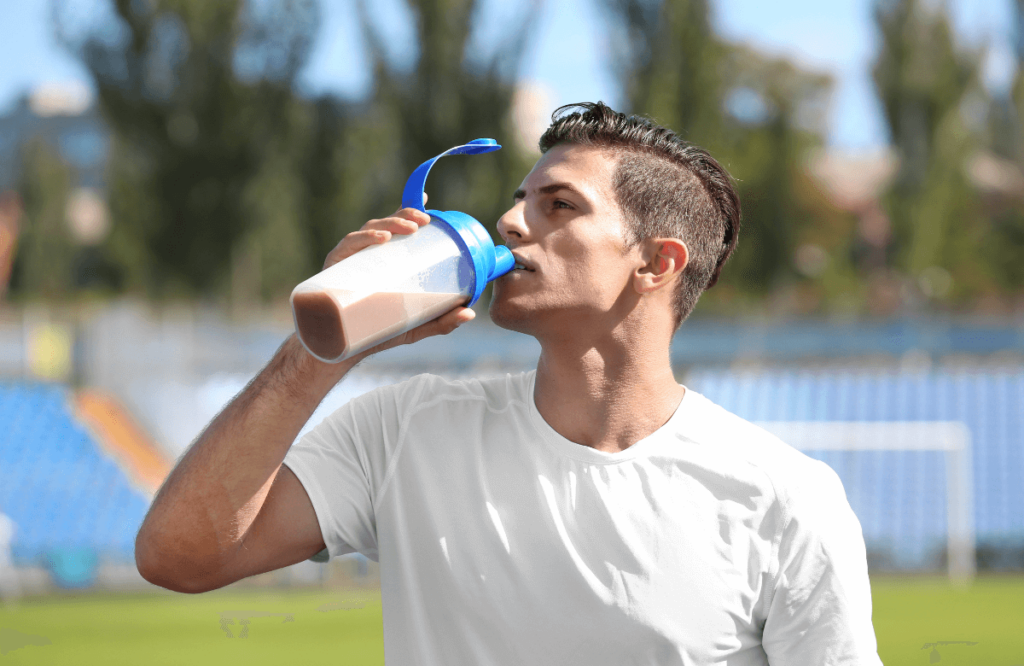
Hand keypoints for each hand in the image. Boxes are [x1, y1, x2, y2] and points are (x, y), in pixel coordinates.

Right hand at [319, 197, 475, 361]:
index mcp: (383, 261)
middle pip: (384, 225)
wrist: (343, 349)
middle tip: (425, 220)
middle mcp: (365, 256)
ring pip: (368, 231)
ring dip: (390, 224)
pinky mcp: (333, 269)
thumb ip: (442, 320)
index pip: (395, 230)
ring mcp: (349, 261)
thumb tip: (470, 313)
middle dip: (404, 216)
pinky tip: (381, 240)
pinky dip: (364, 239)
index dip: (408, 211)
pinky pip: (348, 247)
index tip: (428, 202)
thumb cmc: (379, 331)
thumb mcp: (415, 325)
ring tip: (410, 228)